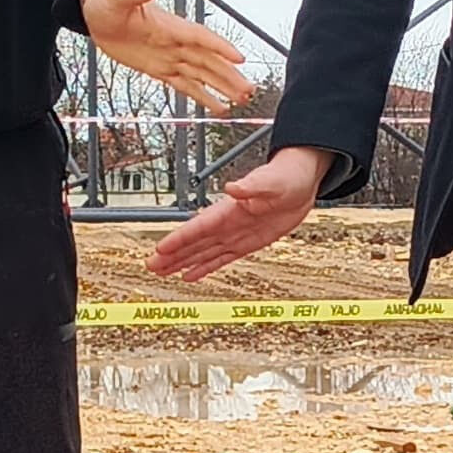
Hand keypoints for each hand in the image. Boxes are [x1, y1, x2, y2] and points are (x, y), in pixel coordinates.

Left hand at [82, 0, 254, 112]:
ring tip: (242, 99)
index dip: (219, 47)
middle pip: (208, 60)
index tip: (239, 58)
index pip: (200, 37)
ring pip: (202, 74)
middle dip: (229, 75)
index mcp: (169, 26)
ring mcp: (170, 56)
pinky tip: (218, 106)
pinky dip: (202, 96)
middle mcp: (175, 42)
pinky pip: (185, 85)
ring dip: (222, 86)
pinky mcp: (160, 69)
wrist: (97, 14)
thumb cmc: (107, 1)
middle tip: (248, 89)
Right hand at [147, 147, 326, 281]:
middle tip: (151, 265)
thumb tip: (233, 187)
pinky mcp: (246, 243)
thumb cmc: (286, 176)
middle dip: (172, 254)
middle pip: (194, 242)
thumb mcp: (271, 181)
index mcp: (229, 209)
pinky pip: (221, 258)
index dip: (181, 238)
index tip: (162, 247)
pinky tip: (189, 275)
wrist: (301, 182)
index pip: (199, 226)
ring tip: (161, 271)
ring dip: (182, 262)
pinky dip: (204, 267)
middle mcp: (227, 223)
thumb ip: (252, 185)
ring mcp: (234, 234)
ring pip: (203, 252)